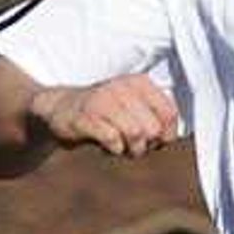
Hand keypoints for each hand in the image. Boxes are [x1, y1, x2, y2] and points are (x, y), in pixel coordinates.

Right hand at [38, 72, 180, 157]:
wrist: (60, 108)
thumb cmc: (104, 112)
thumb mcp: (132, 106)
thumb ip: (155, 117)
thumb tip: (173, 137)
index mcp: (140, 83)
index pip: (170, 114)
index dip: (166, 136)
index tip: (154, 142)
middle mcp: (123, 88)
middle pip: (153, 128)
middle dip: (146, 145)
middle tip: (134, 146)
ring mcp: (103, 100)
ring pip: (136, 134)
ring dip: (131, 150)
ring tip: (122, 148)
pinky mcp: (86, 117)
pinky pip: (112, 140)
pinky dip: (113, 150)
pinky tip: (107, 146)